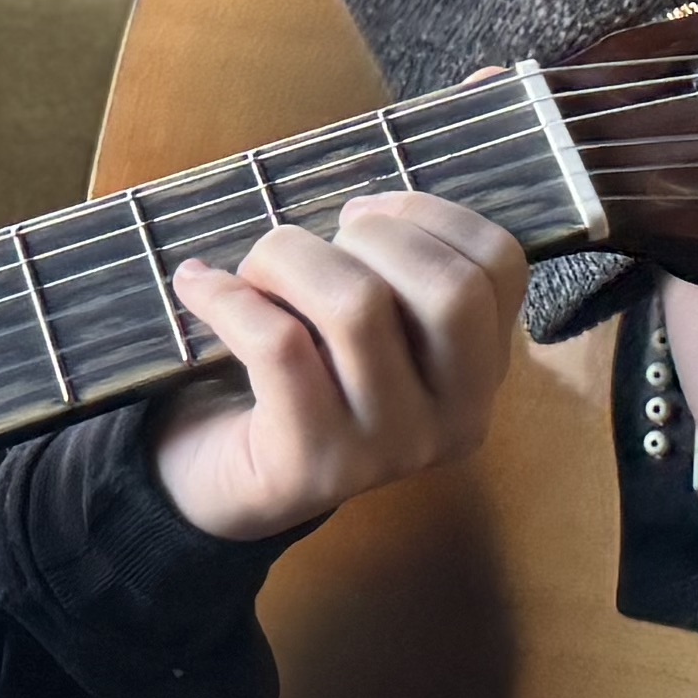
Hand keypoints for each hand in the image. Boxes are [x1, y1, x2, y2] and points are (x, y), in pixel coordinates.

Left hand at [150, 191, 530, 543]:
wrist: (232, 487)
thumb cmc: (306, 381)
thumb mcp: (375, 329)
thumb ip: (396, 271)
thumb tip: (366, 210)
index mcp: (481, 373)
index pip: (499, 265)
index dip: (430, 212)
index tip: (365, 215)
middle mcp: (453, 420)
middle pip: (447, 288)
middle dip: (372, 235)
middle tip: (314, 246)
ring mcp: (387, 450)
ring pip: (357, 306)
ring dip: (288, 257)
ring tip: (254, 269)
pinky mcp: (312, 464)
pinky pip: (278, 344)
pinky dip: (228, 297)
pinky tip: (199, 286)